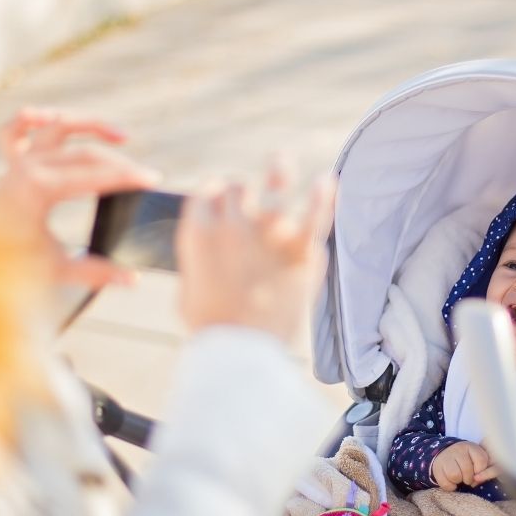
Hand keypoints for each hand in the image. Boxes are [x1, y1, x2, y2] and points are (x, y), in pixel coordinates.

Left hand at [0, 109, 159, 287]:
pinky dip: (34, 118)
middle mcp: (27, 166)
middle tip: (145, 177)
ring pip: (59, 125)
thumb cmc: (11, 261)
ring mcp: (17, 159)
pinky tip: (57, 119)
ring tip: (122, 136)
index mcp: (38, 188)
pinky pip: (16, 128)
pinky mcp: (10, 160)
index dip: (126, 176)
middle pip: (85, 153)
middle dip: (119, 163)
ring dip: (91, 125)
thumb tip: (133, 277)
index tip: (153, 179)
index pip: (93, 175)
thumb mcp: (56, 269)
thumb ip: (97, 272)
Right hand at [176, 167, 334, 343]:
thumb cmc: (210, 329)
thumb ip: (198, 261)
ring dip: (277, 170)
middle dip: (242, 193)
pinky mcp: (300, 250)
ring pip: (273, 186)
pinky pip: (315, 213)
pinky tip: (327, 181)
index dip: (214, 194)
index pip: (207, 192)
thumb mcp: (187, 290)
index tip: (221, 200)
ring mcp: (267, 233)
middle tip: (250, 203)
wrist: (238, 353)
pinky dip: (322, 196)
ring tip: (280, 162)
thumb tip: (206, 253)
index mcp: (198, 232)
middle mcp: (231, 224)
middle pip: (238, 188)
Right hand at [431, 442, 493, 490]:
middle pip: (467, 470)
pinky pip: (445, 483)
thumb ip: (483, 469)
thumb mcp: (476, 459)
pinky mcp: (437, 467)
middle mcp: (458, 449)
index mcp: (471, 447)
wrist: (445, 454)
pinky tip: (451, 482)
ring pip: (455, 476)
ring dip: (458, 481)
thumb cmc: (466, 460)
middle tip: (466, 477)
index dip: (481, 471)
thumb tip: (477, 480)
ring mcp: (446, 457)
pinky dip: (450, 486)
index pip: (481, 460)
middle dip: (469, 478)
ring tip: (459, 478)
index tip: (477, 473)